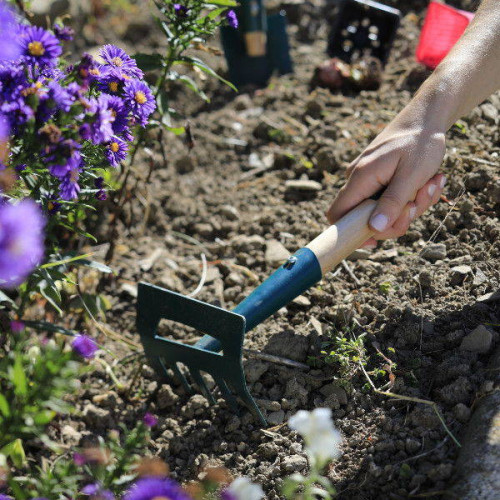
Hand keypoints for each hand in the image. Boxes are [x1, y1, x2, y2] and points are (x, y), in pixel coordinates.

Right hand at [326, 113, 446, 246]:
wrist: (426, 117)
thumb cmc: (420, 143)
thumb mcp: (412, 175)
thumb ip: (392, 203)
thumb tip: (374, 230)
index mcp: (360, 178)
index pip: (337, 214)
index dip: (350, 233)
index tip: (375, 241)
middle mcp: (358, 179)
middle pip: (364, 218)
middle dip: (396, 219)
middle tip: (419, 203)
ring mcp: (367, 179)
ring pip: (381, 210)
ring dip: (409, 207)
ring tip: (431, 185)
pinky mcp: (378, 178)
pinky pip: (389, 199)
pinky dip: (409, 198)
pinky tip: (428, 182)